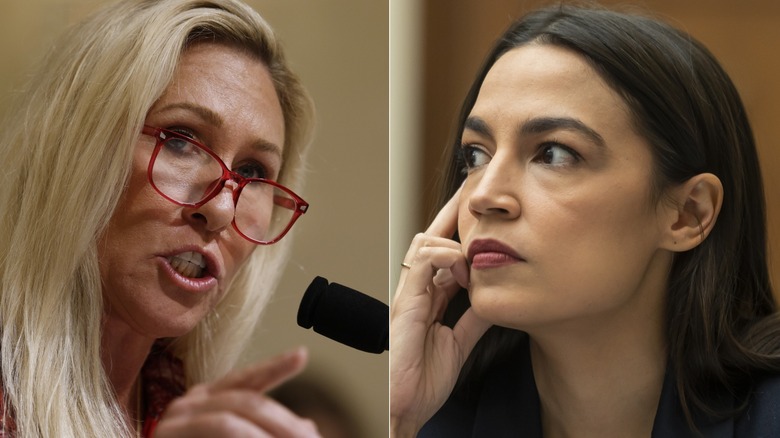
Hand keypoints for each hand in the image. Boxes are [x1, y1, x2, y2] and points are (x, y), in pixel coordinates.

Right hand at [154, 348, 320, 437]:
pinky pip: (214, 431)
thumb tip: (309, 428)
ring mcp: (175, 421)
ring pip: (230, 421)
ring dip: (265, 435)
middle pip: (247, 402)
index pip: (246, 380)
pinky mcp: (167, 437)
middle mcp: (190, 403)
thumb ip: (267, 432)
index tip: (302, 355)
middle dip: (283, 422)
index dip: (274, 367)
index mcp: (207, 399)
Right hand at [390, 188, 491, 436]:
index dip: (458, 233)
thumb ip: (474, 318)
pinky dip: (444, 258)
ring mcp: (408, 294)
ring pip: (423, 245)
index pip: (441, 254)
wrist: (404, 406)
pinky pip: (422, 264)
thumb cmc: (423, 380)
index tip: (477, 215)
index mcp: (427, 298)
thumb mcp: (460, 342)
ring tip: (474, 252)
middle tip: (473, 201)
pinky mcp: (405, 302)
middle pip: (429, 239)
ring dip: (452, 242)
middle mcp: (416, 291)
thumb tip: (496, 300)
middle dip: (451, 218)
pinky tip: (463, 271)